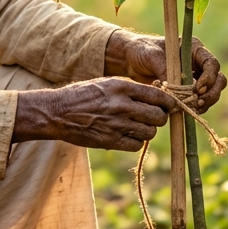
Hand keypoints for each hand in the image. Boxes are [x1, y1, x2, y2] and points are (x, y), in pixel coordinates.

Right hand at [13, 77, 175, 151]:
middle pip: (158, 116)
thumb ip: (130, 89)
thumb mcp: (106, 83)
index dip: (168, 102)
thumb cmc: (83, 95)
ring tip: (138, 125)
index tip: (169, 105)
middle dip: (159, 117)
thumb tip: (157, 94)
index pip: (159, 96)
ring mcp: (117, 124)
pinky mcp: (111, 141)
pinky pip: (136, 145)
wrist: (58, 112)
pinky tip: (128, 135)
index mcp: (122, 86)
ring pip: (150, 132)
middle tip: (153, 116)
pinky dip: (136, 141)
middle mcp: (122, 105)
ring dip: (148, 130)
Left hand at [105, 29, 226, 112]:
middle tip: (199, 102)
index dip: (209, 77)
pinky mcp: (188, 91)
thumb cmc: (142, 50)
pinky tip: (188, 111)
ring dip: (206, 102)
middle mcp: (198, 63)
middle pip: (218, 79)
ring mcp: (195, 77)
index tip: (198, 88)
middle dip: (212, 93)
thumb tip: (176, 88)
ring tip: (194, 108)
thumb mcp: (151, 55)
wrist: (131, 60)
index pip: (211, 63)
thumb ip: (165, 69)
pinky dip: (197, 108)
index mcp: (193, 48)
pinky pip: (200, 101)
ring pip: (212, 92)